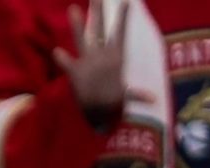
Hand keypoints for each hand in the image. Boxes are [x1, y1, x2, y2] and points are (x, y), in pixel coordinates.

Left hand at [57, 2, 126, 119]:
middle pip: (99, 28)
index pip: (120, 32)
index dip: (123, 17)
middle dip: (97, 11)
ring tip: (72, 8)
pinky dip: (61, 59)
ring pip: (82, 38)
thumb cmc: (113, 104)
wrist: (100, 115)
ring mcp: (88, 63)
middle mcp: (102, 56)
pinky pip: (66, 63)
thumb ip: (136, 94)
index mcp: (116, 57)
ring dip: (77, 23)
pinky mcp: (75, 72)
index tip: (126, 2)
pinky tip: (56, 51)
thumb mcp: (124, 96)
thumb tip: (154, 100)